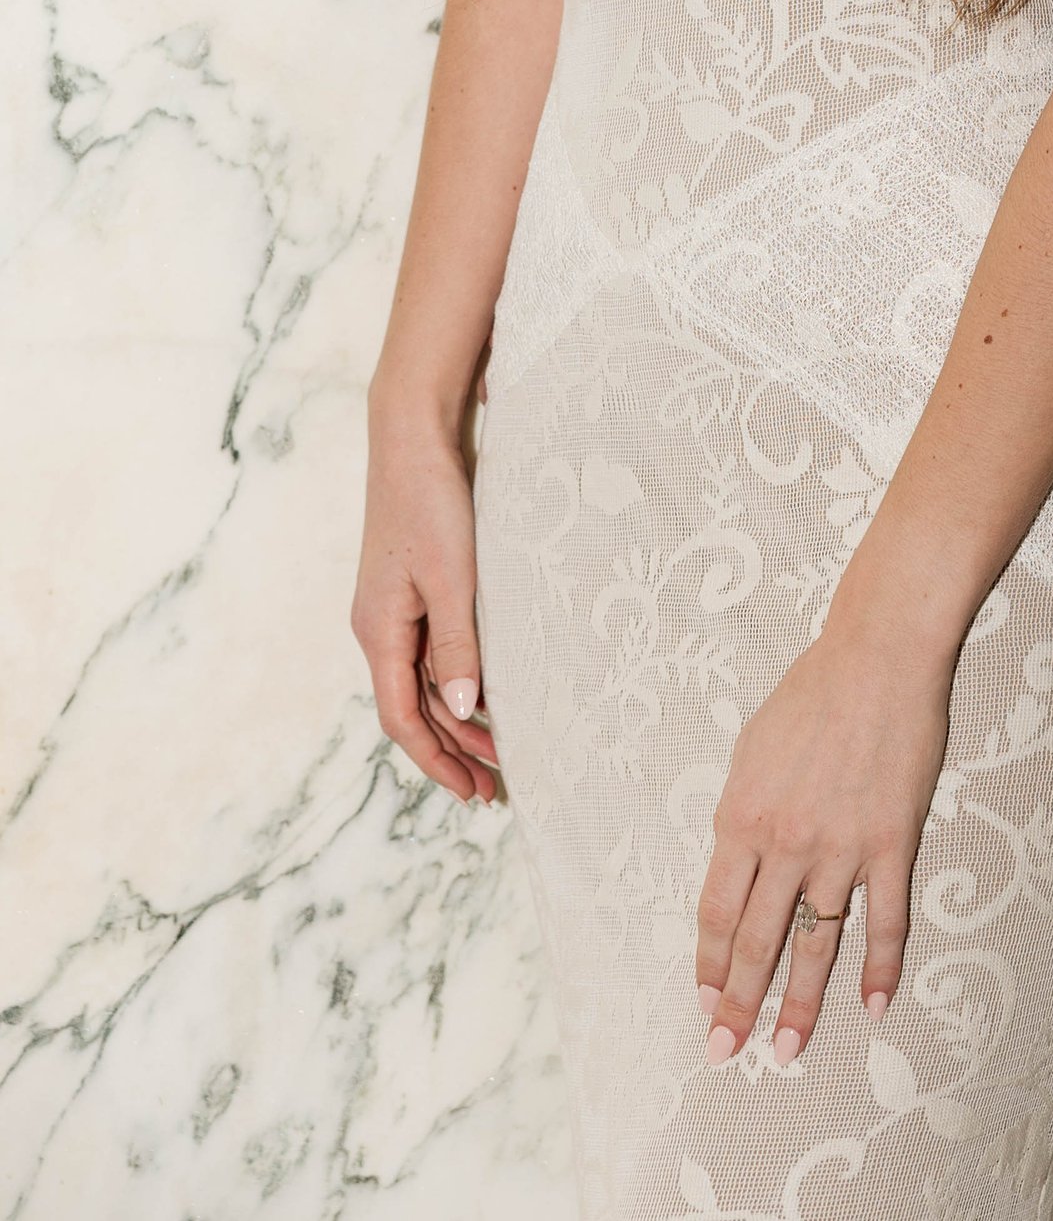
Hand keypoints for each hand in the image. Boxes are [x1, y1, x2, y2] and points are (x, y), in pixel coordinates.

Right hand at [352, 407, 499, 804]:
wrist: (414, 435)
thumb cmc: (431, 502)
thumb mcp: (451, 579)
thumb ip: (456, 647)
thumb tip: (461, 712)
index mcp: (379, 632)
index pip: (402, 718)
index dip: (436, 759)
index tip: (471, 790)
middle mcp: (380, 627)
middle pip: (414, 707)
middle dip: (453, 749)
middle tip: (495, 785)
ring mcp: (394, 607)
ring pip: (424, 681)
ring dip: (458, 717)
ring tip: (499, 748)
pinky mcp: (414, 586)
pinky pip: (432, 651)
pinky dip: (457, 679)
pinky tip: (485, 691)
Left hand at [695, 581, 955, 1064]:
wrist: (879, 655)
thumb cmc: (813, 693)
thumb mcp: (753, 750)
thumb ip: (744, 812)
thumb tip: (737, 862)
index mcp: (743, 817)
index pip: (716, 912)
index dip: (708, 964)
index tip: (703, 1003)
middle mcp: (787, 842)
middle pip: (756, 941)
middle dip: (737, 1004)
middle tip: (725, 1052)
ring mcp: (842, 846)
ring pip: (817, 942)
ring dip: (801, 1004)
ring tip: (787, 1050)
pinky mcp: (892, 841)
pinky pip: (885, 918)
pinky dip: (882, 967)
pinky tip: (875, 1004)